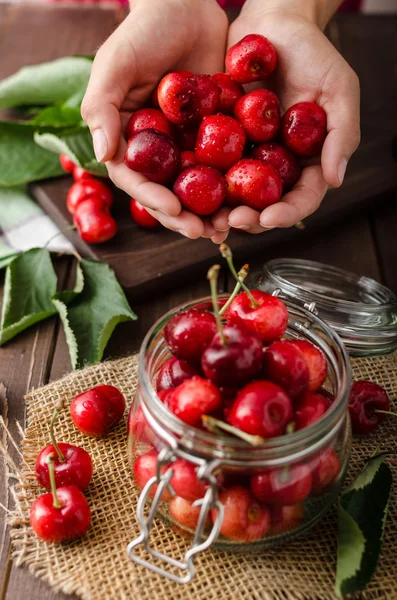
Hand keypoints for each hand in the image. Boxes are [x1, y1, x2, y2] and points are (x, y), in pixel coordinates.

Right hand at [81, 0, 227, 241]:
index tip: (173, 208)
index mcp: (128, 139)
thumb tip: (103, 155)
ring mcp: (187, 145)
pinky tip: (250, 199)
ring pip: (197, 187)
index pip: (135, 179)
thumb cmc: (144, 30)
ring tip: (229, 225)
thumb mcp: (115, 63)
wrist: (188, 3)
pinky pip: (225, 165)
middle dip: (184, 215)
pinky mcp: (216, 135)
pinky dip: (235, 184)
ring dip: (211, 210)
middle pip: (168, 192)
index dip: (152, 198)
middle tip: (204, 231)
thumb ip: (102, 107)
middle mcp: (157, 149)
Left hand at [212, 1, 359, 234]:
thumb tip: (335, 180)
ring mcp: (249, 156)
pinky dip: (200, 181)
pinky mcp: (223, 143)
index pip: (303, 198)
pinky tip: (186, 188)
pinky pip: (210, 167)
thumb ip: (342, 134)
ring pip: (236, 194)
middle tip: (230, 222)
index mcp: (309, 161)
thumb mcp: (338, 89)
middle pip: (266, 205)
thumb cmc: (313, 52)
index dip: (287, 213)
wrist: (272, 24)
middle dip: (249, 218)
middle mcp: (278, 165)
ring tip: (207, 216)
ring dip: (222, 210)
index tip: (268, 217)